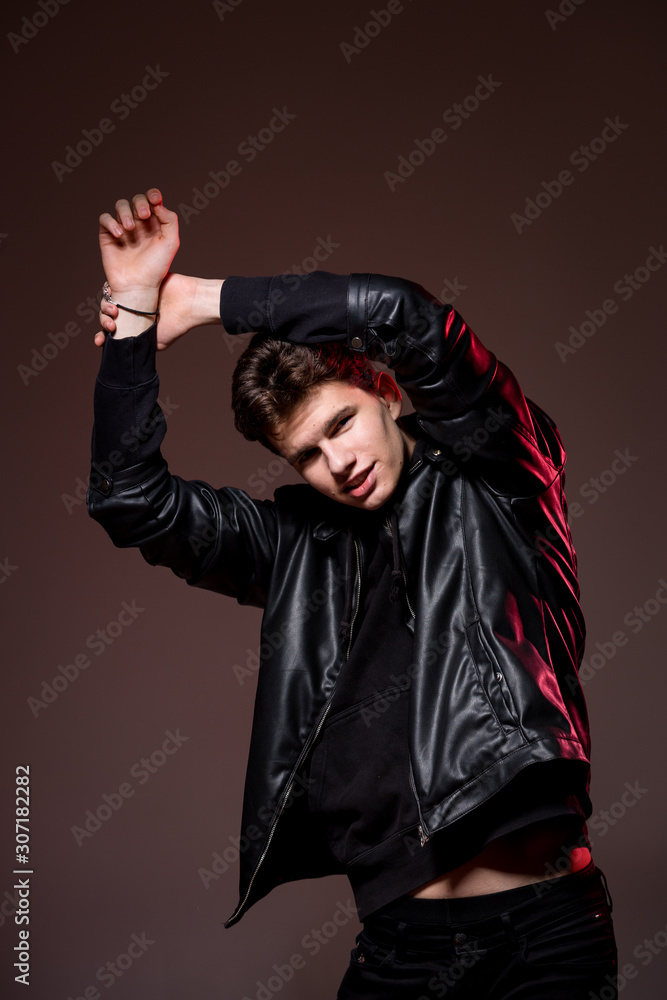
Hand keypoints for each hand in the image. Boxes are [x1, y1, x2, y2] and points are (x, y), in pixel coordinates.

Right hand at [95, 188, 178, 339]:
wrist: (139, 285)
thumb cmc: (156, 267)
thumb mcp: (171, 242)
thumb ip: (169, 219)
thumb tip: (157, 203)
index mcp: (155, 223)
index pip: (152, 200)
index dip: (152, 194)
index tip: (155, 199)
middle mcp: (139, 224)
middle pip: (136, 200)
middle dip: (140, 203)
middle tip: (144, 216)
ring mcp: (123, 228)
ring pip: (120, 205)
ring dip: (125, 212)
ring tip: (130, 228)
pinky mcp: (108, 235)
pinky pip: (105, 218)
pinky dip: (111, 222)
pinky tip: (120, 234)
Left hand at [96, 272, 203, 350]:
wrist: (188, 304)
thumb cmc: (176, 325)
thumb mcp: (156, 344)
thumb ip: (139, 347)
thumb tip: (123, 354)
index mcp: (133, 325)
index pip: (112, 331)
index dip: (102, 336)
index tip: (99, 341)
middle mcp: (130, 310)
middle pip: (107, 315)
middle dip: (104, 321)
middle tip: (110, 326)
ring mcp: (132, 295)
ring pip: (108, 300)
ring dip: (105, 308)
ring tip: (113, 312)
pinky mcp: (135, 281)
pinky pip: (115, 283)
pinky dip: (109, 289)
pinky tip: (111, 296)